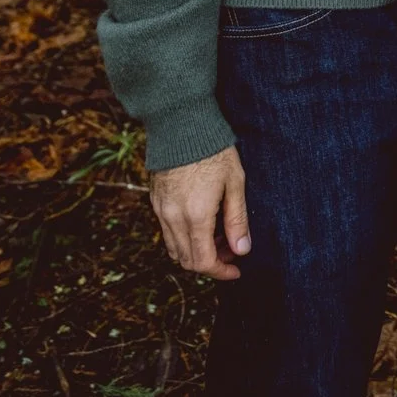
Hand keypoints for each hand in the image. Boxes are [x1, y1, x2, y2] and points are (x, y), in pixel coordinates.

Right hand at [149, 145, 249, 279]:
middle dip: (211, 262)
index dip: (221, 272)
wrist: (181, 124)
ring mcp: (160, 210)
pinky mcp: (155, 201)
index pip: (203, 262)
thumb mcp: (235, 183)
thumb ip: (237, 219)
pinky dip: (184, 238)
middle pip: (187, 260)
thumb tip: (242, 250)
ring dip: (196, 251)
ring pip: (174, 249)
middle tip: (232, 249)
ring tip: (219, 235)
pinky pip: (167, 232)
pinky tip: (202, 222)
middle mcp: (173, 218)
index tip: (236, 269)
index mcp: (195, 216)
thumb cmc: (213, 151)